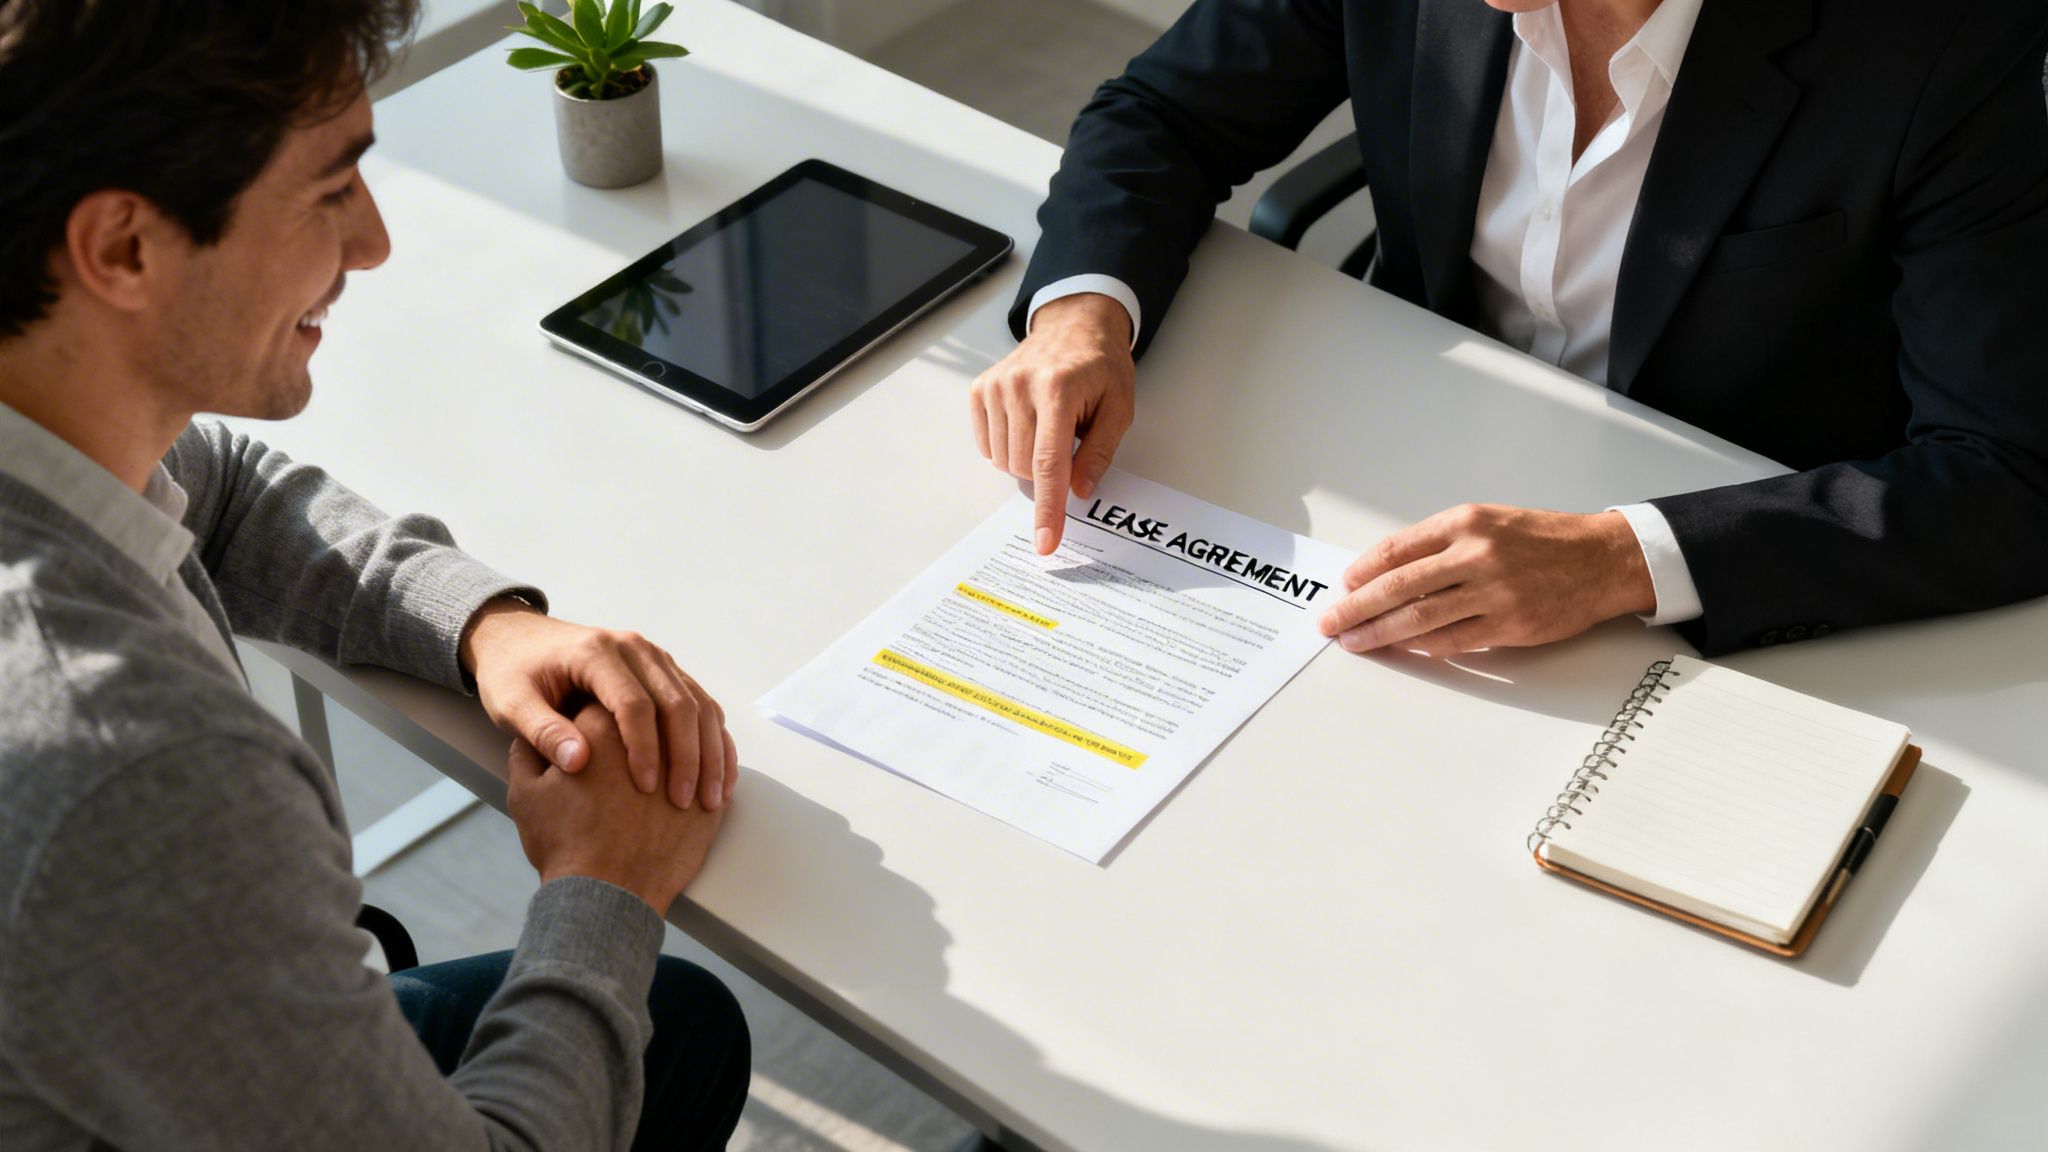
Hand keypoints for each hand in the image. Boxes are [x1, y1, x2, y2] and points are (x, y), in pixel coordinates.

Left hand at [461, 598, 734, 810]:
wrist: (519, 639)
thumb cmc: (513, 673)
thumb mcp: (512, 703)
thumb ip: (542, 732)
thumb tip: (578, 762)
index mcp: (596, 653)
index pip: (634, 703)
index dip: (644, 749)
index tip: (645, 789)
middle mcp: (635, 649)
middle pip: (677, 702)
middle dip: (687, 756)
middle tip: (686, 802)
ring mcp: (655, 659)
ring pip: (698, 703)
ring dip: (709, 752)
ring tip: (711, 797)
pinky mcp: (665, 671)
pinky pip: (701, 704)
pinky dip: (713, 740)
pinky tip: (717, 776)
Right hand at [507, 701, 726, 912]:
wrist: (607, 896)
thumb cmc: (565, 844)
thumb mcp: (526, 792)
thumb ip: (531, 749)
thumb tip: (539, 733)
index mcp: (603, 724)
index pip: (604, 696)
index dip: (594, 707)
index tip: (591, 720)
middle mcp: (652, 736)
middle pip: (655, 710)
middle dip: (645, 721)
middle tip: (629, 739)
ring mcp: (689, 766)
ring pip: (695, 735)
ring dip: (683, 739)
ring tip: (665, 756)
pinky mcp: (710, 799)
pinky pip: (719, 769)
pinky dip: (709, 765)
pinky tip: (695, 773)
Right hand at [970, 292, 1136, 553]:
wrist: (1074, 325)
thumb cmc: (1100, 367)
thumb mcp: (1119, 408)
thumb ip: (1099, 452)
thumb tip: (1078, 490)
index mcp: (1058, 389)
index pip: (1049, 464)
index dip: (1048, 508)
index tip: (1045, 542)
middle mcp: (1020, 386)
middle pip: (1024, 467)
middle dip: (1047, 473)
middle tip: (1068, 441)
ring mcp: (995, 386)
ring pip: (1003, 461)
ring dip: (1027, 459)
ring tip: (1048, 426)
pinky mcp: (980, 389)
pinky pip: (987, 445)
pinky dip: (1007, 447)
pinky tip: (1026, 423)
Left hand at [1317, 505, 1655, 654]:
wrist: (1601, 559)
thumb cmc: (1541, 540)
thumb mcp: (1488, 522)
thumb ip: (1440, 543)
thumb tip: (1387, 572)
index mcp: (1465, 522)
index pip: (1397, 549)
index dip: (1363, 571)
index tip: (1343, 586)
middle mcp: (1476, 554)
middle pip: (1398, 586)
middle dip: (1356, 607)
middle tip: (1330, 622)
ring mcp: (1493, 592)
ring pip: (1420, 619)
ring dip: (1380, 633)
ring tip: (1355, 642)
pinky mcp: (1510, 625)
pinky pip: (1453, 641)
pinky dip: (1422, 647)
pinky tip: (1402, 648)